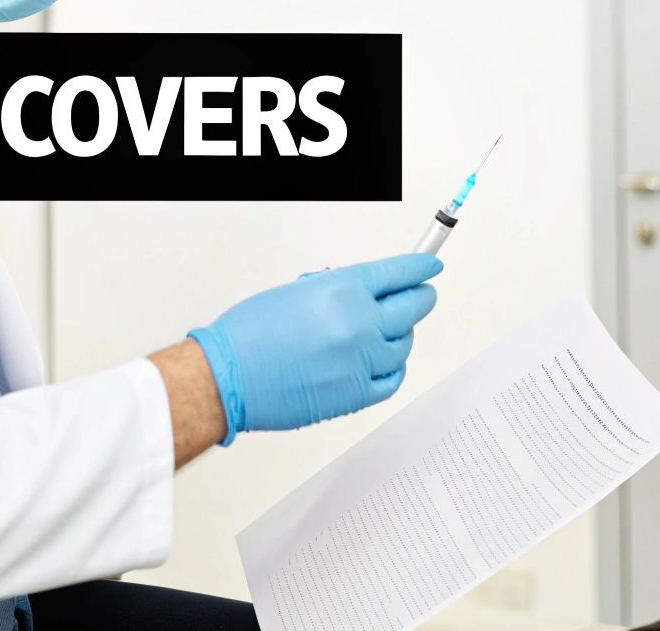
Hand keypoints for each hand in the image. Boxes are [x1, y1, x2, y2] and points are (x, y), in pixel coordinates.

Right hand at [188, 253, 442, 444]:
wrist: (229, 378)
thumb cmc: (249, 335)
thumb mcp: (298, 291)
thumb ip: (338, 290)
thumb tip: (364, 293)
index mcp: (344, 289)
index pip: (399, 272)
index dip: (419, 266)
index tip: (430, 265)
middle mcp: (360, 323)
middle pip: (412, 306)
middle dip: (421, 297)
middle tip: (423, 294)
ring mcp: (363, 360)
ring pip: (405, 344)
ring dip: (402, 335)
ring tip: (391, 332)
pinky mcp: (357, 394)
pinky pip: (393, 379)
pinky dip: (394, 368)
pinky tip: (387, 362)